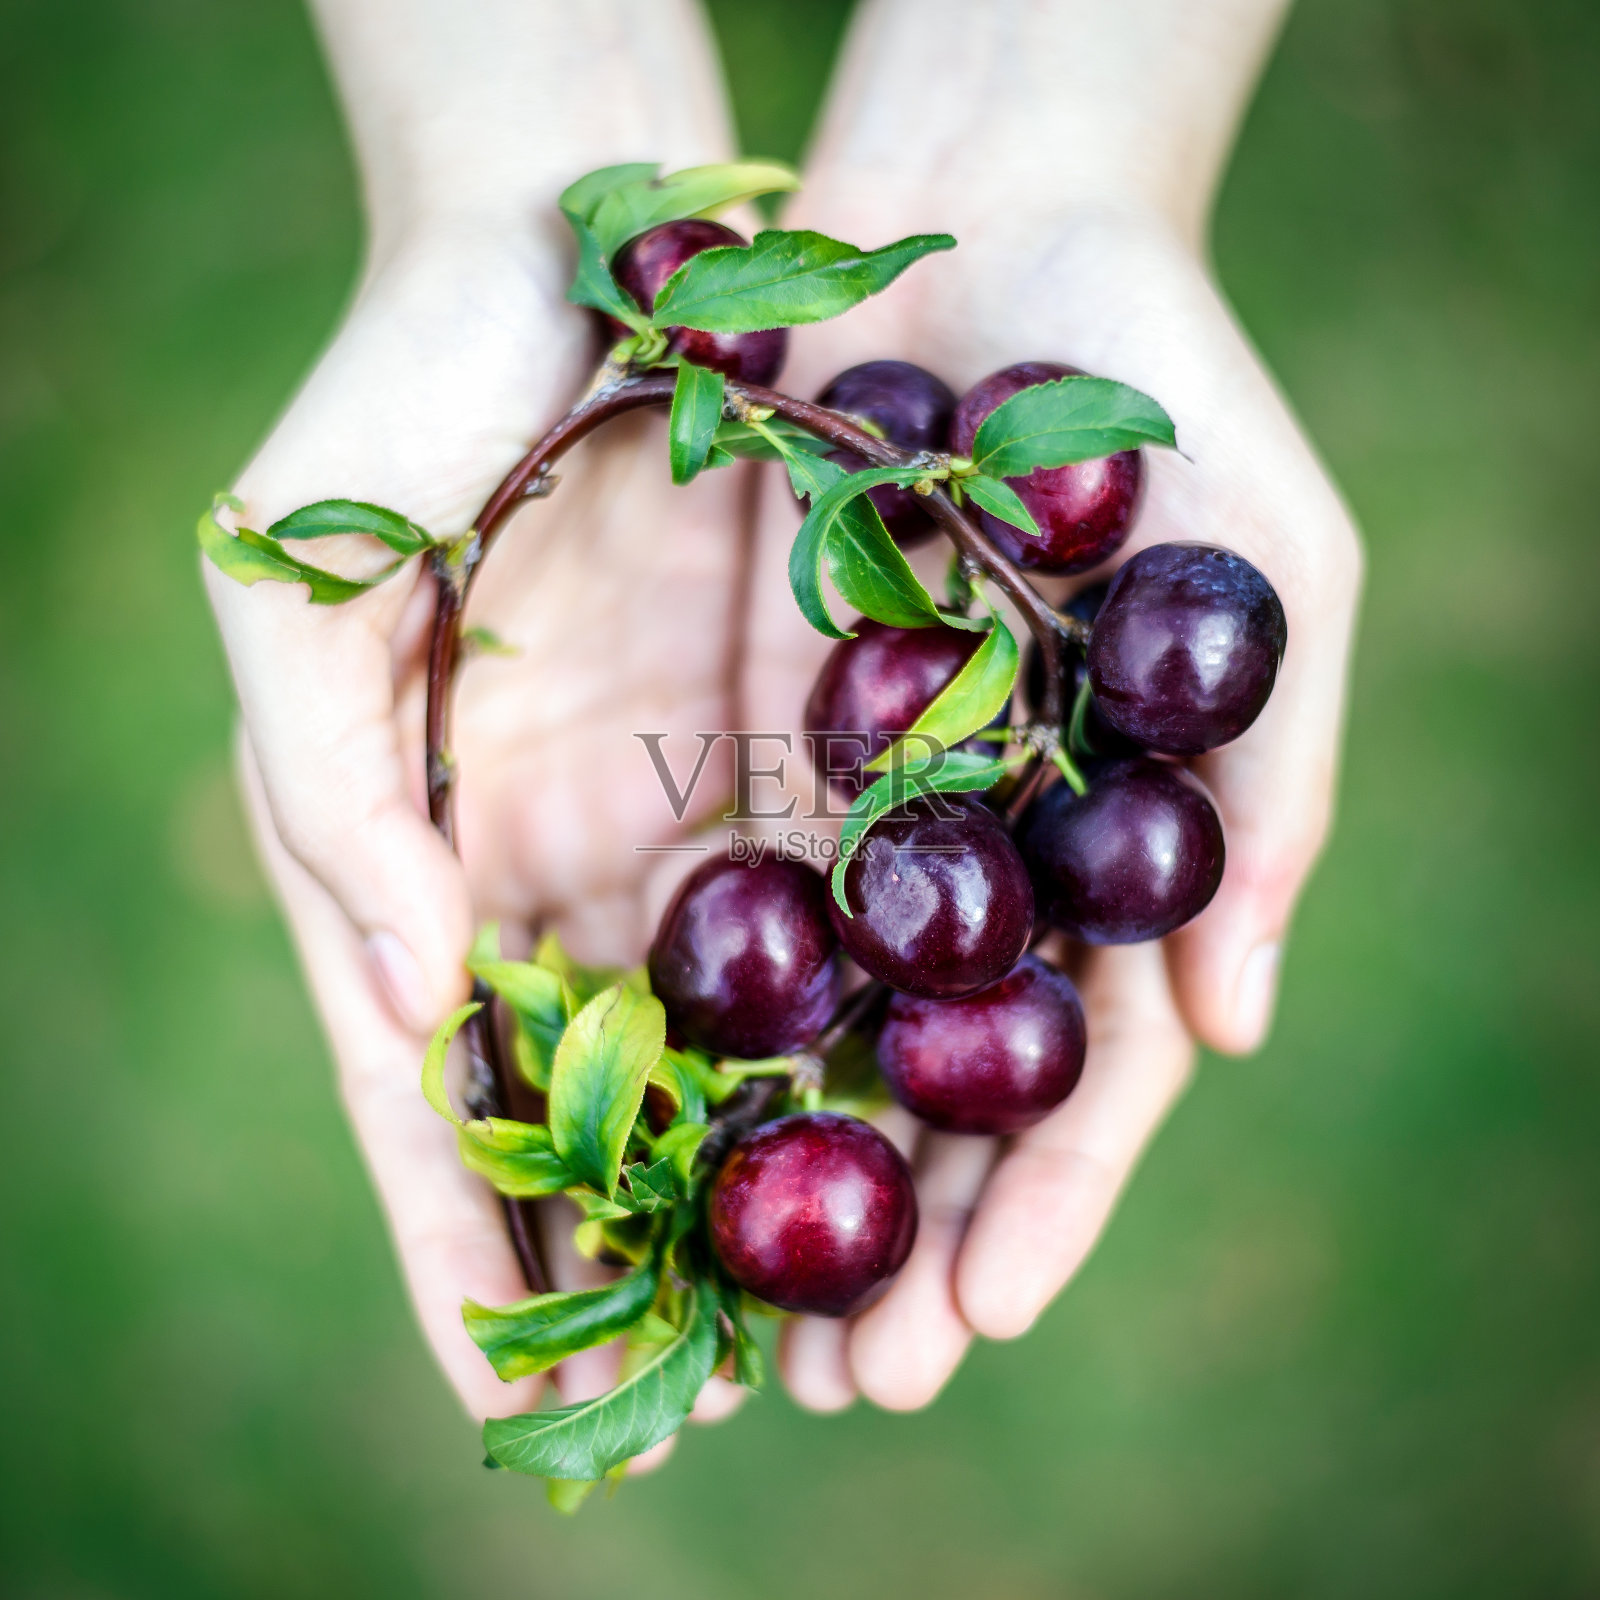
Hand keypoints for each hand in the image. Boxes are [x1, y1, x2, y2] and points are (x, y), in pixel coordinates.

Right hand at [206, 0, 753, 1452]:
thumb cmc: (395, 416)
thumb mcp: (301, 606)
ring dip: (782, 1184)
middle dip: (645, 1256)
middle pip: (603, 1103)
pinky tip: (924, 1135)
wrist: (575, 252)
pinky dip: (880, 1029)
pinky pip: (855, 910)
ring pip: (743, 1042)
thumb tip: (409, 1004)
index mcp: (423, 858)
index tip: (510, 1383)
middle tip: (705, 1412)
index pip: (435, 1094)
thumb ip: (332, 812)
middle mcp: (564, 864)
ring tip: (837, 1328)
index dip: (467, 1240)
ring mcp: (695, 812)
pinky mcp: (814, 746)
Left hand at [747, 0, 1361, 1411]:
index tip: (981, 1324)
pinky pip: (719, 883)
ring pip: (820, 1026)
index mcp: (1117, 860)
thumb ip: (1266, 804)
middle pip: (939, 1091)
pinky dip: (688, 1003)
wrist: (998, 244)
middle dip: (899, 1234)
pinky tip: (635, 1109)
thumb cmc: (1173, 408)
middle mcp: (989, 864)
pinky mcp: (760, 738)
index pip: (1089, 1076)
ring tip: (728, 1304)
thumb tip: (1238, 1027)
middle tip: (842, 1382)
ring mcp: (871, 812)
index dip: (1047, 1208)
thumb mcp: (1272, 595)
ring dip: (779, 1163)